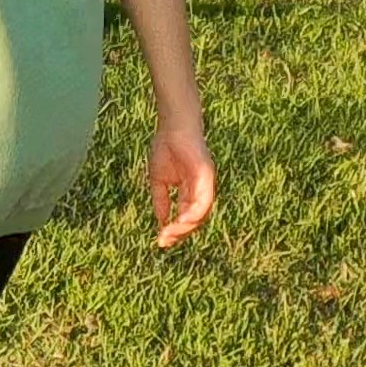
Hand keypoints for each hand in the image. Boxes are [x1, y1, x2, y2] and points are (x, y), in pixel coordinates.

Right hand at [149, 127, 217, 248]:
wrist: (172, 126)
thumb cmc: (166, 147)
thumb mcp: (158, 180)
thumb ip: (161, 200)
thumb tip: (161, 221)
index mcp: (190, 192)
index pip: (185, 217)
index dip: (174, 230)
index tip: (160, 240)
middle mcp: (201, 191)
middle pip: (195, 220)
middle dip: (180, 233)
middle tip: (164, 240)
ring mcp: (206, 184)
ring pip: (201, 214)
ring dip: (186, 227)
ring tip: (170, 233)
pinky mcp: (207, 176)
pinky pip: (204, 201)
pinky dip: (193, 213)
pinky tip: (181, 220)